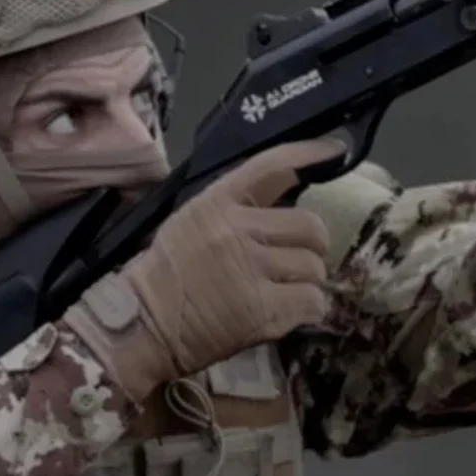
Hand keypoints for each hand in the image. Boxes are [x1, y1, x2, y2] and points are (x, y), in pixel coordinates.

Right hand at [65, 138, 339, 393]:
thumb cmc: (166, 276)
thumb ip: (236, 210)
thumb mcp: (193, 223)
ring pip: (315, 268)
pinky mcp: (262, 311)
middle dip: (311, 248)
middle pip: (310, 226)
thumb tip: (286, 208)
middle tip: (295, 265)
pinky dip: (309, 311)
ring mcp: (251, 271)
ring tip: (283, 294)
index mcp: (218, 203)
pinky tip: (287, 314)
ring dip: (307, 283)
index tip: (337, 149)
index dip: (311, 153)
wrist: (138, 326)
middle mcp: (237, 230)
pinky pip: (313, 302)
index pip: (274, 166)